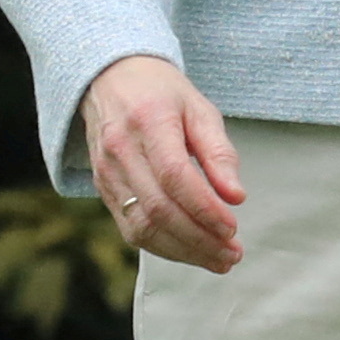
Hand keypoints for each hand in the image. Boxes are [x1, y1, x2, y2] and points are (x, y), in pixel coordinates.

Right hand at [79, 55, 244, 273]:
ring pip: (141, 227)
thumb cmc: (163, 93)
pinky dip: (163, 247)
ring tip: (219, 259)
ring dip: (183, 251)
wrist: (111, 80)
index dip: (205, 208)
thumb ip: (219, 153)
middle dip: (199, 239)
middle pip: (158, 209)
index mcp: (149, 121)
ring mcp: (106, 173)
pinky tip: (191, 251)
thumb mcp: (200, 109)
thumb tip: (236, 197)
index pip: (175, 177)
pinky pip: (130, 229)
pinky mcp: (102, 189)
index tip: (233, 227)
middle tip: (232, 254)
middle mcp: (121, 150)